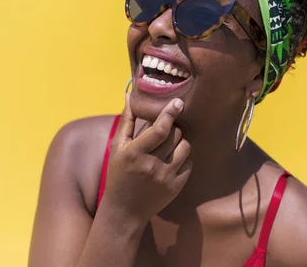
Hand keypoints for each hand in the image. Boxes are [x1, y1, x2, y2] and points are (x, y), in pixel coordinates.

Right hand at [101, 95, 192, 223]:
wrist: (124, 211)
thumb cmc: (118, 174)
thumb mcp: (117, 148)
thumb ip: (126, 121)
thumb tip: (130, 96)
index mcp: (134, 153)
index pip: (159, 129)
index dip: (170, 113)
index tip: (178, 102)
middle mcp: (151, 165)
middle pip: (175, 135)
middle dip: (174, 127)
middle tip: (167, 128)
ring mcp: (165, 178)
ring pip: (185, 147)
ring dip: (180, 142)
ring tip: (170, 144)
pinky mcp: (176, 187)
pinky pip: (189, 163)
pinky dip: (183, 158)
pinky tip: (172, 159)